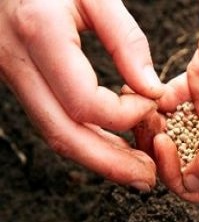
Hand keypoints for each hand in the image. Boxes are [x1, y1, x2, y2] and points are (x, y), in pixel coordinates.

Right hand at [0, 0, 164, 190]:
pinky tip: (115, 147)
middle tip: (148, 179)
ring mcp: (13, 75)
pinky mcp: (20, 80)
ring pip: (55, 134)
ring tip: (138, 172)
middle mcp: (17, 62)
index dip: (125, 115)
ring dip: (100, 160)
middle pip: (64, 134)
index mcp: (39, 33)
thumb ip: (125, 40)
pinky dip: (86, 140)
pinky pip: (53, 121)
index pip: (84, 103)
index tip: (152, 105)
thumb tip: (151, 90)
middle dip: (110, 164)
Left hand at [139, 0, 198, 201]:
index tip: (163, 144)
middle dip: (160, 150)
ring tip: (147, 105)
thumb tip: (194, 185)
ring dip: (154, 126)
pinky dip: (157, 102)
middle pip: (183, 166)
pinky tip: (154, 89)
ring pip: (172, 139)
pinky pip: (170, 108)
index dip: (175, 176)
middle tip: (149, 124)